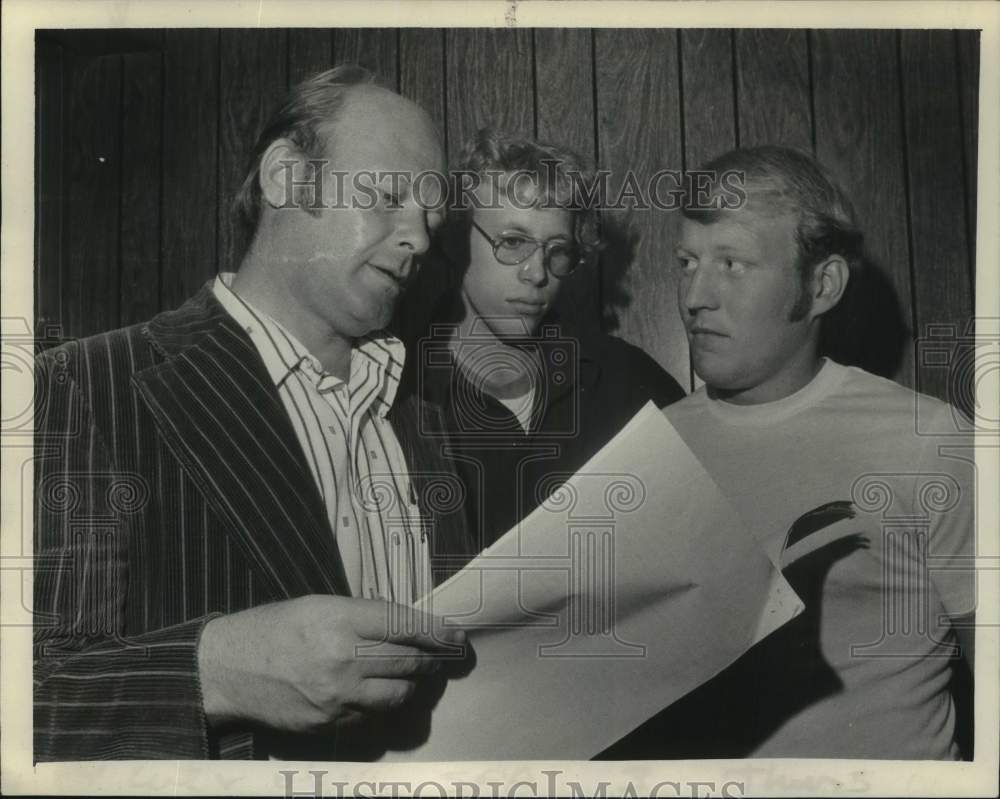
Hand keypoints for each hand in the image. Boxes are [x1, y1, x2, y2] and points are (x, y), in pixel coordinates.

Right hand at [197, 595, 465, 732]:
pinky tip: (379, 694)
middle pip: (409, 662)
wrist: (227, 669)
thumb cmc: (274, 628)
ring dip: (413, 686)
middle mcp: (343, 658)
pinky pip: (373, 717)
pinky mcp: (329, 723)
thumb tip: (407, 628)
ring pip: (399, 695)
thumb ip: (363, 616)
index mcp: (341, 620)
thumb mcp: (319, 606)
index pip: (405, 626)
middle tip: (441, 656)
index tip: (457, 637)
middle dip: (431, 660)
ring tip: (414, 676)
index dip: (437, 632)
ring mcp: (337, 695)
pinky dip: (384, 705)